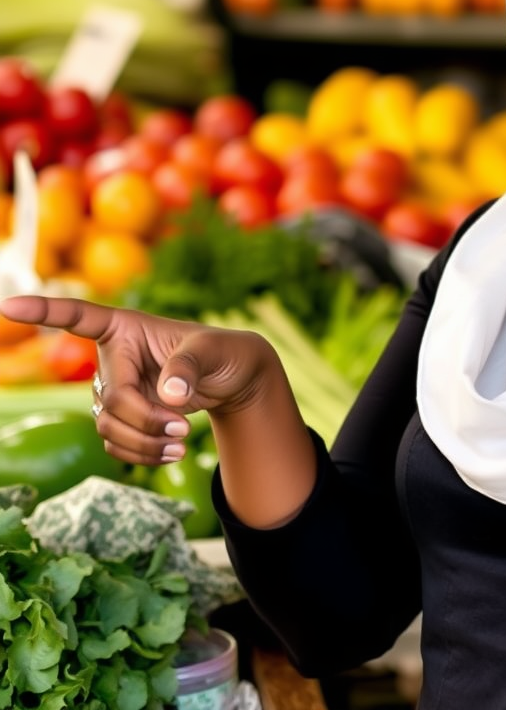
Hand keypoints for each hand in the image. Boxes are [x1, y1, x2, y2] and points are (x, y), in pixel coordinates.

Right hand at [0, 295, 280, 465]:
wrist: (232, 378)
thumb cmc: (222, 352)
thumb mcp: (213, 351)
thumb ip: (188, 368)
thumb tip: (168, 394)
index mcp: (126, 327)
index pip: (78, 316)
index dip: (44, 310)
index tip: (9, 304)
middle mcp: (113, 356)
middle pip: (111, 399)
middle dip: (145, 420)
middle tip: (182, 430)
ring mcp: (113, 388)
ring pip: (109, 426)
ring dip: (145, 443)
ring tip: (182, 444)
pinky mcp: (121, 415)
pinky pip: (115, 443)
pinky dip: (142, 453)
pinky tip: (171, 453)